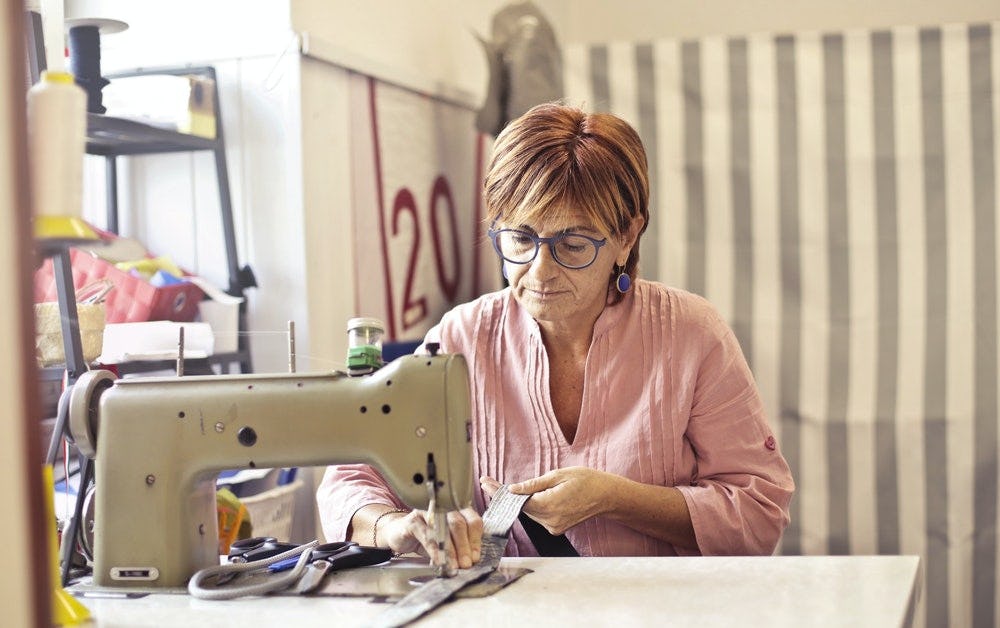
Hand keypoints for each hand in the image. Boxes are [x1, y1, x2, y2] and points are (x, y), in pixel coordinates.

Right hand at [379, 507, 482, 568]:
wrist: (400, 534)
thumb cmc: (427, 539)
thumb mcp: (447, 544)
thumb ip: (460, 549)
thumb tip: (471, 561)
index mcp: (458, 511)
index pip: (473, 521)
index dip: (475, 540)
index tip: (475, 558)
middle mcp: (445, 508)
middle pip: (459, 524)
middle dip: (464, 547)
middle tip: (465, 564)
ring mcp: (428, 511)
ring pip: (444, 528)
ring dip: (450, 550)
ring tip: (453, 566)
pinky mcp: (414, 520)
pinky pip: (426, 534)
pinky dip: (434, 550)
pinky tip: (438, 560)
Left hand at [481, 467, 616, 534]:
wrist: (606, 495)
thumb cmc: (585, 480)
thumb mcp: (557, 475)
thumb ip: (533, 485)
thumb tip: (512, 490)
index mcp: (549, 505)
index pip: (517, 500)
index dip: (499, 492)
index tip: (485, 483)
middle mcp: (550, 520)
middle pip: (521, 508)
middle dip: (507, 496)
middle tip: (490, 482)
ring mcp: (553, 527)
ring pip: (529, 512)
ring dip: (520, 501)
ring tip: (512, 488)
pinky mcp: (556, 528)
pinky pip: (538, 516)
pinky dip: (533, 506)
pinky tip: (531, 496)